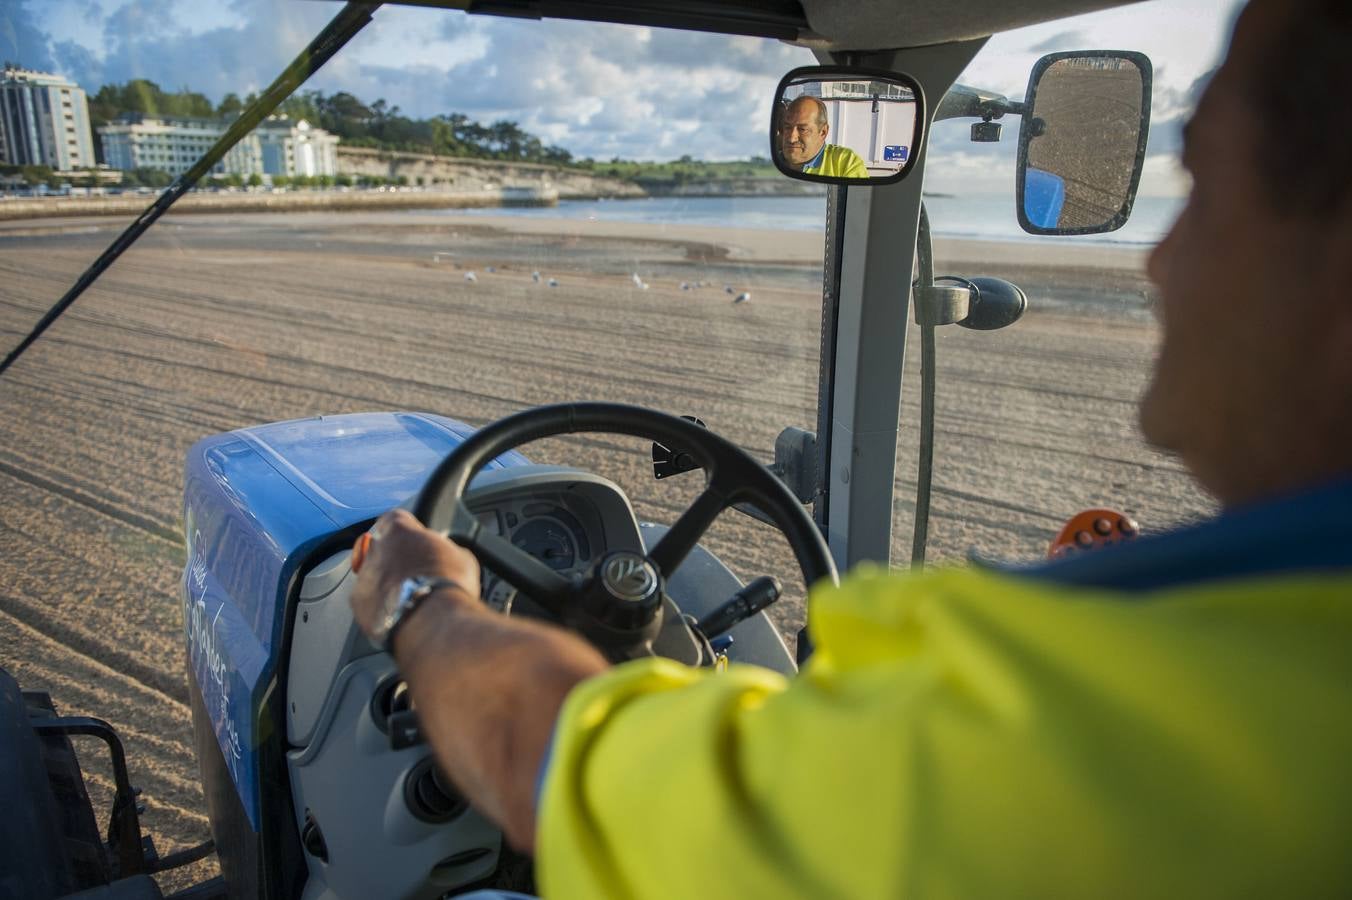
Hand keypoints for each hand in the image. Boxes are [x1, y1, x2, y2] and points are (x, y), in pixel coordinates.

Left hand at [349, 508, 481, 640]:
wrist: (431, 622)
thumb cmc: (447, 586)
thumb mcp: (462, 557)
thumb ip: (446, 549)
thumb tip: (449, 555)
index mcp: (399, 528)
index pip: (397, 519)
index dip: (410, 533)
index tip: (420, 545)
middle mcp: (376, 547)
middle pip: (383, 547)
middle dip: (397, 559)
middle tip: (418, 574)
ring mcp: (364, 575)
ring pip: (374, 574)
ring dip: (389, 583)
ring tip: (412, 598)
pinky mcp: (359, 603)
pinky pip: (369, 599)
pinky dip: (382, 606)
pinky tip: (402, 613)